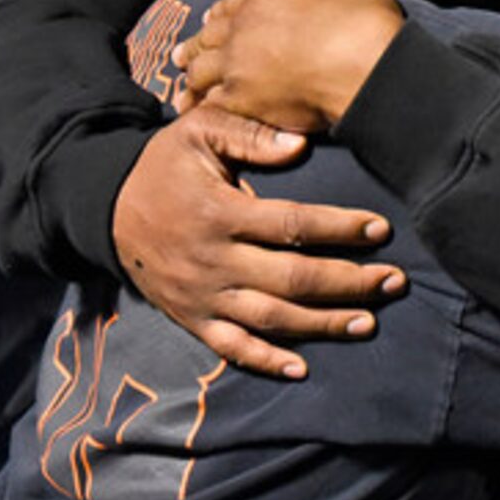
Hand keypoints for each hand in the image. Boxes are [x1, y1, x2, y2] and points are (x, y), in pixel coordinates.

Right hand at [112, 106, 402, 380]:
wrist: (105, 208)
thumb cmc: (163, 165)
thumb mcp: (198, 131)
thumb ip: (249, 135)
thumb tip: (301, 145)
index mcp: (220, 213)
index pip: (292, 224)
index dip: (340, 228)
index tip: (380, 228)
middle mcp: (214, 261)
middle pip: (292, 279)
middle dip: (349, 282)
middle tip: (394, 282)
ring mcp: (203, 296)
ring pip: (271, 320)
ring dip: (323, 325)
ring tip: (368, 322)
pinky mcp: (192, 319)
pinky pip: (231, 349)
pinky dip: (266, 361)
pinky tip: (302, 369)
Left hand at [173, 0, 405, 131]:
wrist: (365, 60)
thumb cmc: (366, 20)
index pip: (232, 4)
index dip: (220, 14)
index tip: (210, 20)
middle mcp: (244, 26)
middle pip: (208, 37)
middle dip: (194, 46)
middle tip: (181, 55)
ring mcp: (238, 63)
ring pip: (200, 71)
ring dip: (191, 79)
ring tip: (183, 91)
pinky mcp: (242, 99)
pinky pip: (210, 104)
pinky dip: (202, 108)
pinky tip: (196, 115)